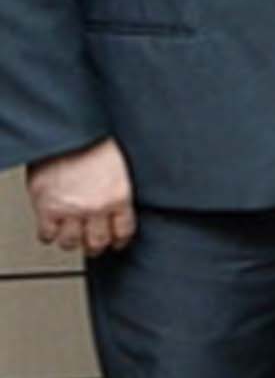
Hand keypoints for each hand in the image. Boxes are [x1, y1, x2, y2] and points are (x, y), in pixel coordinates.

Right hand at [26, 139, 135, 254]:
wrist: (66, 131)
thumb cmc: (93, 139)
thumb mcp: (118, 164)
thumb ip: (118, 186)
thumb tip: (120, 198)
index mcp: (120, 195)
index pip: (124, 230)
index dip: (120, 239)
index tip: (116, 241)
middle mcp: (97, 207)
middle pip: (98, 242)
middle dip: (96, 245)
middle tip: (93, 244)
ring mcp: (71, 210)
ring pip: (71, 243)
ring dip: (72, 242)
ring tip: (71, 237)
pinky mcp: (47, 208)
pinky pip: (47, 235)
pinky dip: (48, 235)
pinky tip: (51, 229)